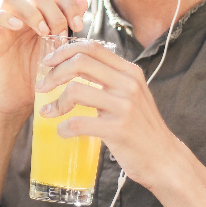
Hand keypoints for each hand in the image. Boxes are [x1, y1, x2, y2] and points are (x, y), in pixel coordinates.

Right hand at [0, 0, 88, 120]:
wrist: (20, 102)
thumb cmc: (41, 77)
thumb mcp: (60, 51)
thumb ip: (69, 26)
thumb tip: (83, 1)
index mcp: (41, 16)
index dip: (68, 3)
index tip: (78, 25)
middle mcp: (21, 16)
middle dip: (55, 12)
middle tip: (61, 35)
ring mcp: (3, 25)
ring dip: (32, 12)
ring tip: (43, 32)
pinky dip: (2, 16)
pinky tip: (17, 27)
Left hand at [34, 39, 180, 188]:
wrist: (164, 158)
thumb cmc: (141, 127)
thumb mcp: (130, 95)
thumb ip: (109, 79)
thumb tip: (73, 66)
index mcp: (130, 72)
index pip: (92, 48)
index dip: (65, 51)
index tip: (48, 62)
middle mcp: (128, 84)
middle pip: (80, 62)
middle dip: (54, 73)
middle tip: (41, 87)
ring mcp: (124, 106)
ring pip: (76, 90)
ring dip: (55, 102)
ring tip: (48, 113)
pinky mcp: (118, 129)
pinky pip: (79, 123)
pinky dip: (64, 128)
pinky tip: (62, 132)